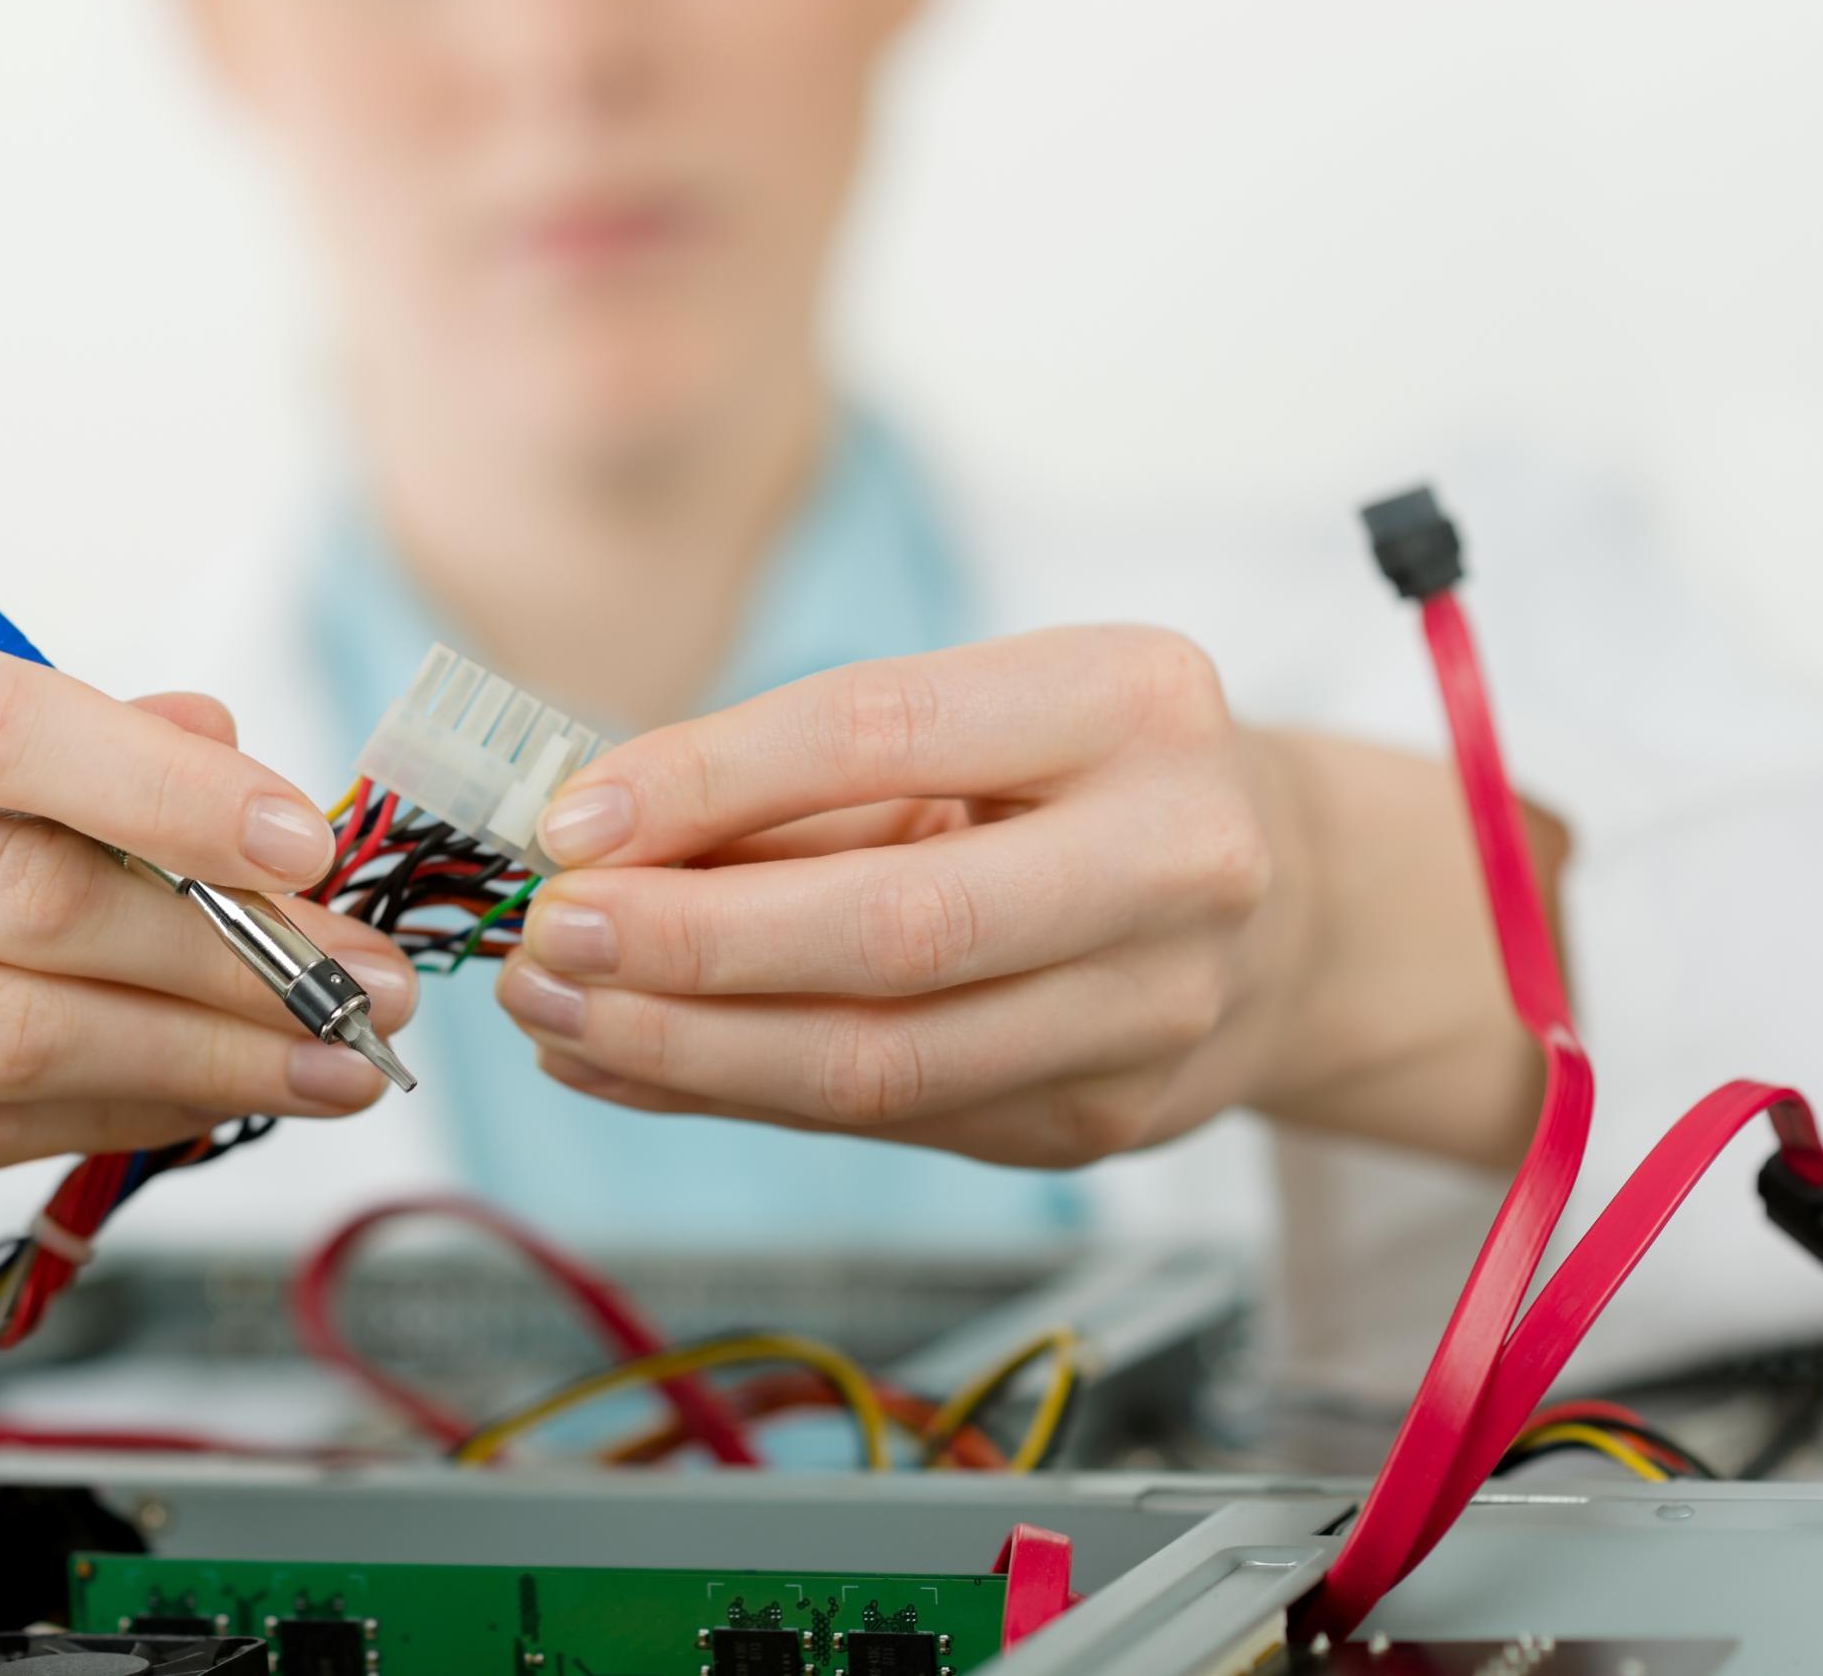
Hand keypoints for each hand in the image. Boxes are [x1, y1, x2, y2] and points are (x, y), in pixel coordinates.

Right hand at [0, 608, 414, 1217]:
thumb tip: (229, 751)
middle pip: (24, 904)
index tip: (313, 845)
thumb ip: (58, 732)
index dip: (171, 795)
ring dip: (203, 1060)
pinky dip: (109, 1115)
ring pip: (5, 1042)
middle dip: (235, 953)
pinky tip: (204, 1099)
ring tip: (332, 1059)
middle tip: (369, 984)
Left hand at [492, 627, 1329, 1167]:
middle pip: (894, 929)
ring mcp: (1153, 1011)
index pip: (884, 731)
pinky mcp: (1104, 1121)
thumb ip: (798, 779)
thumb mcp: (976, 722)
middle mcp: (1174, 858)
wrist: (1279, 904)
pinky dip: (730, 1093)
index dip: (708, 781)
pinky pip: (882, 1120)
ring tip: (552, 1013)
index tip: (567, 820)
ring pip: (882, 1061)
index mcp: (1132, 701)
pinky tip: (623, 1060)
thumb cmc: (1078, 782)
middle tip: (543, 941)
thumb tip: (584, 842)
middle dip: (689, 945)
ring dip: (685, 1047)